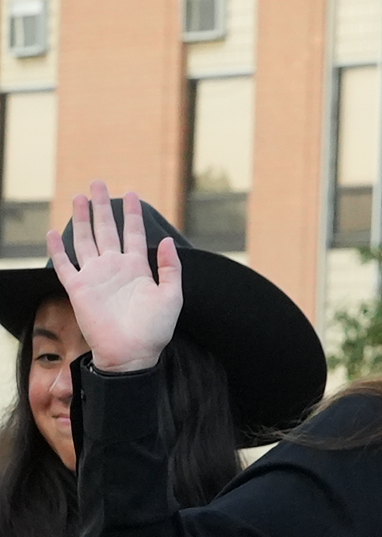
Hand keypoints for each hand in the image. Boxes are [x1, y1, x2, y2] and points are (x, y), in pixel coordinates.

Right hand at [48, 184, 178, 374]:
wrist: (133, 353)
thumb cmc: (155, 329)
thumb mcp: (172, 295)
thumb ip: (170, 268)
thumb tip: (167, 241)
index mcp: (138, 268)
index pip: (133, 234)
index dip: (132, 214)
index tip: (132, 194)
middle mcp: (114, 268)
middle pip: (106, 230)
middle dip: (102, 207)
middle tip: (97, 183)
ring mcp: (95, 276)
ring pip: (85, 240)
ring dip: (82, 219)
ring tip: (79, 196)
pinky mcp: (79, 288)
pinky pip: (65, 265)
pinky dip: (58, 249)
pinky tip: (54, 232)